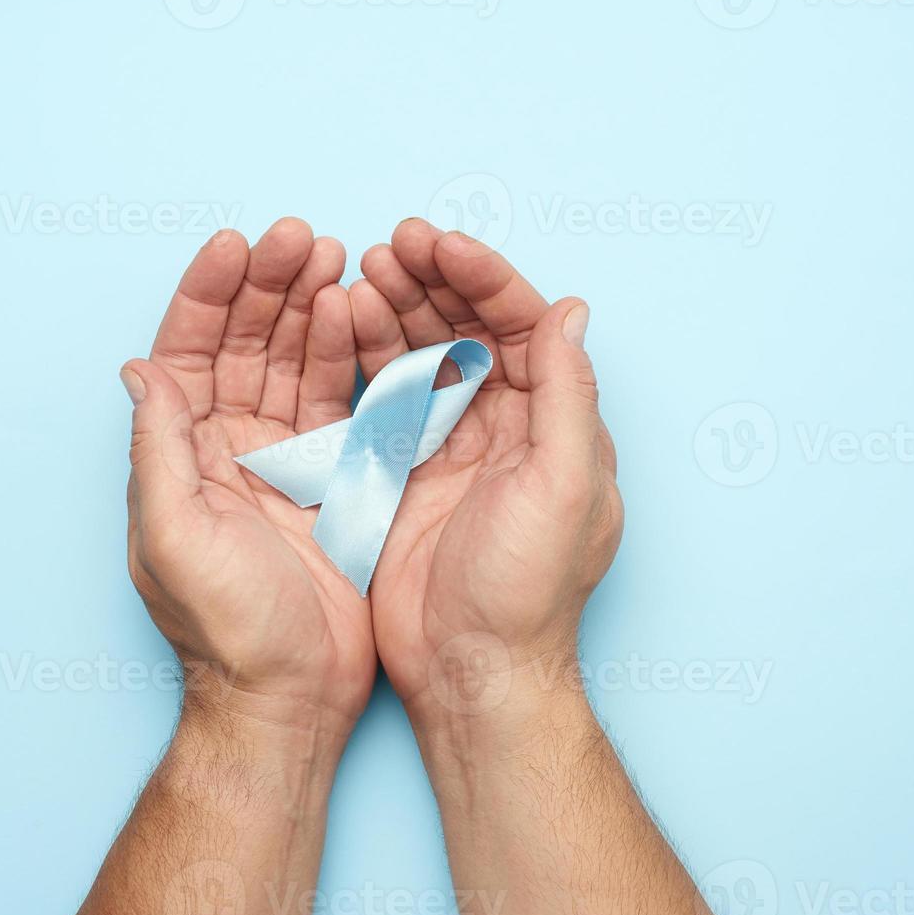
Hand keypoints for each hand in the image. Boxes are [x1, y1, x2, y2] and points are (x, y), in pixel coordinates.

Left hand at [121, 217, 375, 734]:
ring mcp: (282, 460)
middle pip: (242, 345)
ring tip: (333, 256)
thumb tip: (139, 371)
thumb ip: (159, 451)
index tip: (236, 245)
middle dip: (267, 286)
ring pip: (292, 363)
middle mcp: (227, 449)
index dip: (206, 296)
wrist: (292, 695)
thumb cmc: (228, 630)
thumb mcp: (177, 538)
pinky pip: (338, 401)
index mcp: (181, 458)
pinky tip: (357, 314)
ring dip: (309, 308)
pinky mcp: (332, 477)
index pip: (186, 354)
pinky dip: (347, 356)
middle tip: (300, 236)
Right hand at [349, 219, 621, 720]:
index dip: (484, 278)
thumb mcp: (562, 487)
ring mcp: (453, 447)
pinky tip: (342, 325)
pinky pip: (385, 398)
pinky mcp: (406, 472)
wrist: (471, 670)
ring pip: (424, 356)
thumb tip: (572, 310)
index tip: (438, 244)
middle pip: (470, 331)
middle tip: (389, 244)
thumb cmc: (526, 590)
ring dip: (396, 310)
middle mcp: (507, 426)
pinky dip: (364, 359)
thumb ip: (569, 396)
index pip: (523, 326)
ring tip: (359, 272)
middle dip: (432, 282)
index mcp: (555, 424)